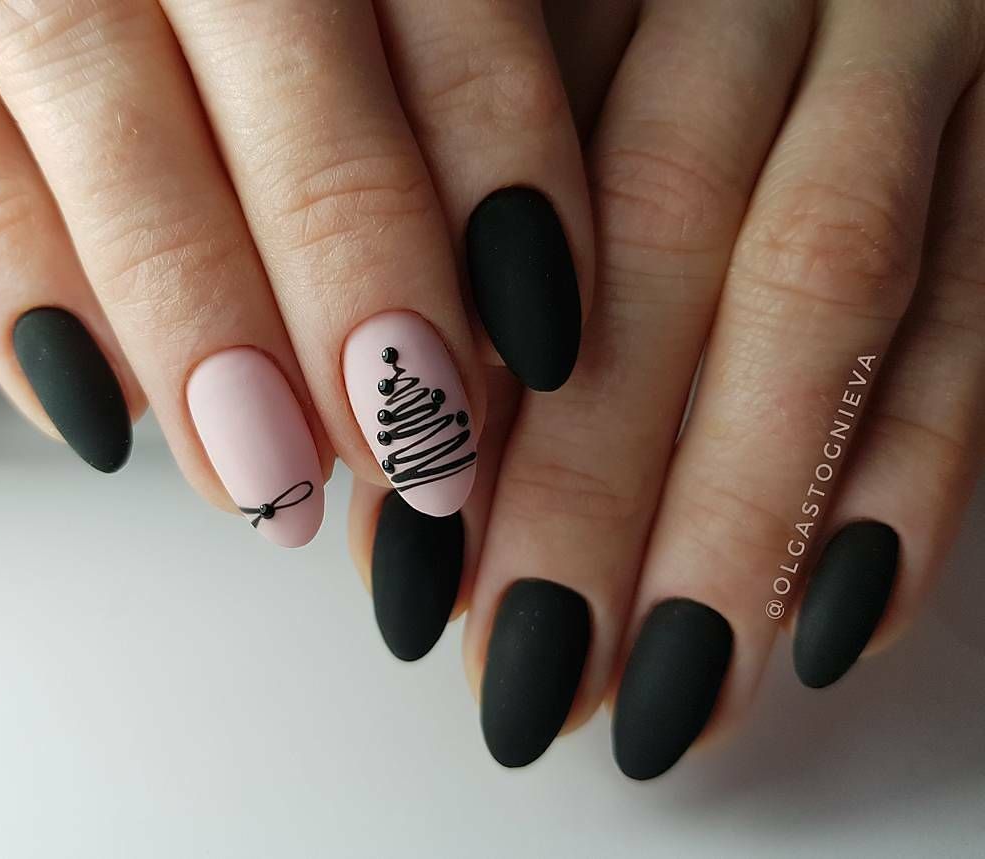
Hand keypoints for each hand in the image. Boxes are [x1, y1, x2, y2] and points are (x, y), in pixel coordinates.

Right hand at [0, 0, 593, 543]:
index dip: (502, 199)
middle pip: (292, 107)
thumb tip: (505, 331)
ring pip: (116, 135)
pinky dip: (14, 292)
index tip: (541, 350)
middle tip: (413, 448)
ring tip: (268, 480)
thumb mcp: (377, 9)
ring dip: (199, 329)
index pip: (456, 36)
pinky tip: (100, 417)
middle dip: (359, 290)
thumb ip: (439, 106)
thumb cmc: (285, 6)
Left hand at [350, 0, 984, 778]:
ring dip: (745, 518)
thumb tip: (401, 510)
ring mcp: (902, 36)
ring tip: (674, 691)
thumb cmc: (666, 50)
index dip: (465, 407)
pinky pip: (979, 300)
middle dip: (591, 487)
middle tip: (534, 671)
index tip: (420, 581)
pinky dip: (912, 466)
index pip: (503, 207)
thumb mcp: (532, 109)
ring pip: (824, 278)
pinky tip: (834, 618)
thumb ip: (465, 266)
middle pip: (660, 244)